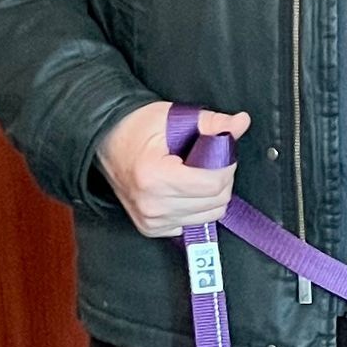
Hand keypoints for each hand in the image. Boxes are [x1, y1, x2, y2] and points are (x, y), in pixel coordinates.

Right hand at [96, 100, 249, 237]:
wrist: (105, 141)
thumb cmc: (137, 127)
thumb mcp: (175, 117)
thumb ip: (212, 123)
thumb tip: (242, 122)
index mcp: (156, 177)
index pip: (214, 184)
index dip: (227, 165)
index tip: (221, 151)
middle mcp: (152, 205)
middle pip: (216, 202)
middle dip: (222, 179)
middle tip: (209, 160)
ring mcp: (150, 220)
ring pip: (209, 216)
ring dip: (211, 195)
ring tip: (196, 173)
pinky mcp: (151, 229)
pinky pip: (193, 223)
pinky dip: (197, 207)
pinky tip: (185, 189)